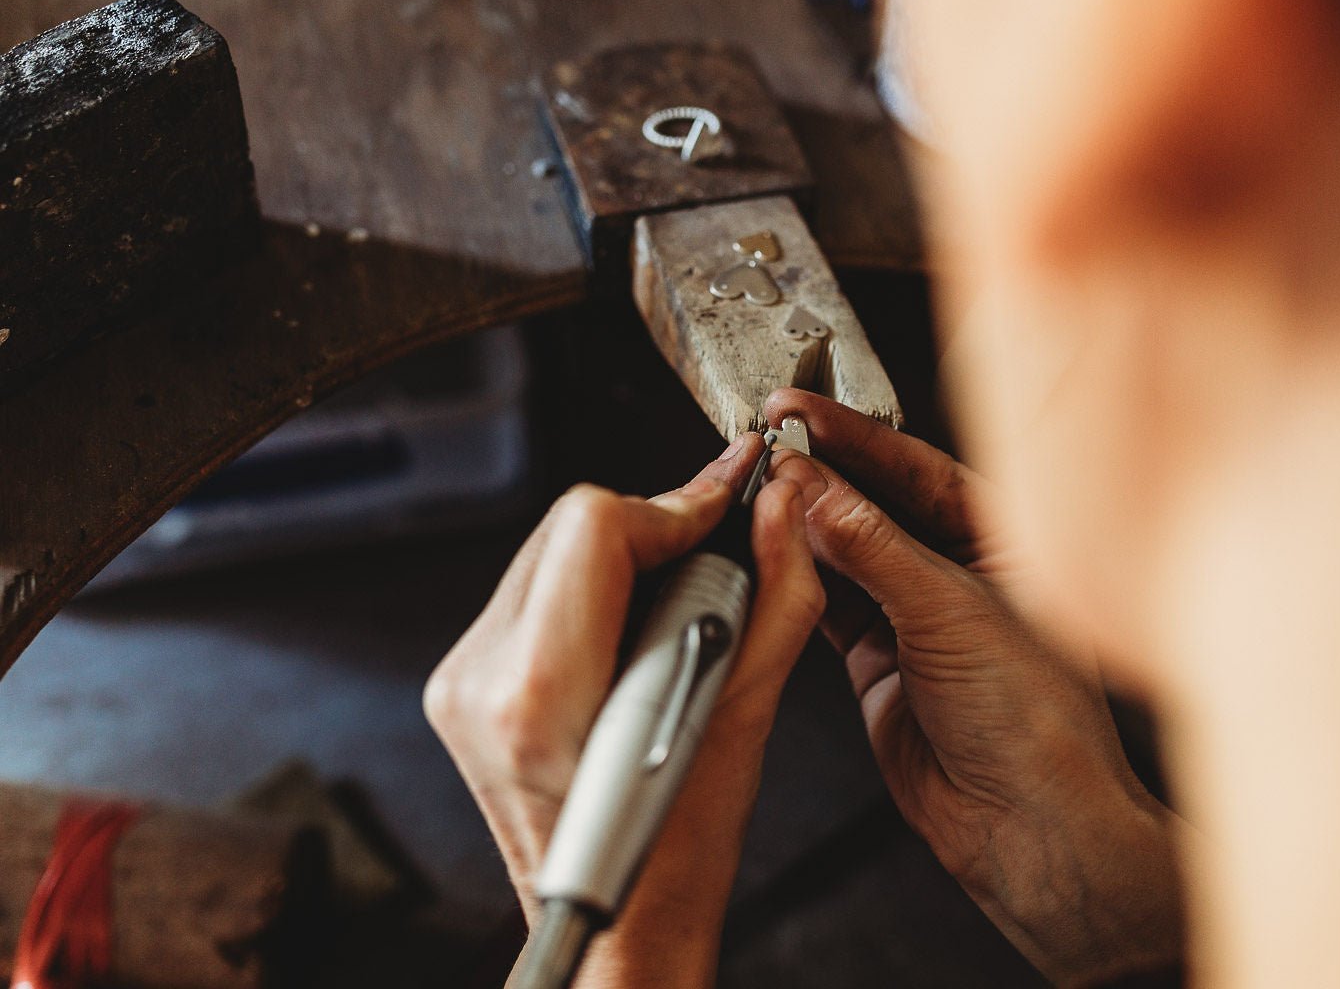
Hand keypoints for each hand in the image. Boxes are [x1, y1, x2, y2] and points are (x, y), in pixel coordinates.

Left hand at [424, 434, 823, 988]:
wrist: (618, 929)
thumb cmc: (679, 857)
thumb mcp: (746, 720)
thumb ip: (775, 598)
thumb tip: (782, 510)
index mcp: (538, 697)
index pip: (595, 526)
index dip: (675, 506)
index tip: (728, 505)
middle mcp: (480, 680)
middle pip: (571, 525)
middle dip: (655, 529)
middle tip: (718, 556)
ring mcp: (462, 680)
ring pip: (552, 549)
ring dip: (626, 558)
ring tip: (680, 610)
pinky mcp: (464, 681)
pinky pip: (537, 588)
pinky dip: (595, 589)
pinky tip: (637, 633)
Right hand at [765, 389, 1182, 985]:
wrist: (1028, 826)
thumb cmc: (1034, 721)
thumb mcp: (951, 611)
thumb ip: (873, 547)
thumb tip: (814, 488)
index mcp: (1002, 539)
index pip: (916, 468)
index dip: (854, 437)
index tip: (798, 413)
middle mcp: (958, 571)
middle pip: (875, 505)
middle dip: (821, 476)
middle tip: (765, 448)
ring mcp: (914, 618)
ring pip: (843, 555)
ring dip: (800, 528)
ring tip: (757, 496)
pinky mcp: (877, 661)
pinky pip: (825, 607)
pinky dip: (794, 582)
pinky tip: (766, 555)